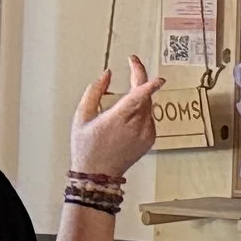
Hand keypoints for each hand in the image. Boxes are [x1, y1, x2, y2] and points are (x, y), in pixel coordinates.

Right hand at [71, 57, 162, 180]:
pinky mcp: (151, 139)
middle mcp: (135, 126)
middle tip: (133, 66)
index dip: (149, 86)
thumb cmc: (86, 147)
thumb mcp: (81, 117)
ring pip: (148, 106)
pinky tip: (125, 123)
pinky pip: (149, 118)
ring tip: (119, 108)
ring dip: (138, 98)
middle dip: (140, 79)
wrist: (97, 174)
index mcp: (117, 120)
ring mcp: (145, 134)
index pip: (138, 98)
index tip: (159, 78)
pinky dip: (140, 113)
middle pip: (145, 96)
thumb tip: (106, 74)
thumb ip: (94, 92)